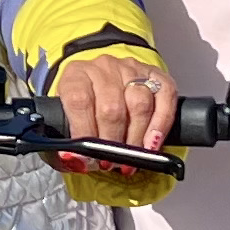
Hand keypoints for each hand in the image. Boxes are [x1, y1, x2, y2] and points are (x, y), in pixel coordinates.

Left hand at [54, 52, 177, 153]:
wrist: (101, 86)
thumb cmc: (83, 109)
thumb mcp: (65, 121)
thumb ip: (66, 143)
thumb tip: (74, 161)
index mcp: (76, 75)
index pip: (79, 100)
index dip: (84, 132)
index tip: (85, 158)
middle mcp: (104, 67)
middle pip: (112, 107)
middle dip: (112, 142)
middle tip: (109, 162)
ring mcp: (132, 69)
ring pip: (139, 104)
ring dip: (136, 139)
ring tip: (129, 158)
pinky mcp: (156, 75)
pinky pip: (165, 98)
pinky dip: (161, 125)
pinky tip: (152, 144)